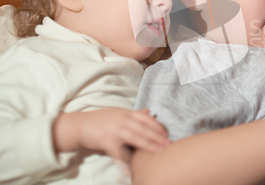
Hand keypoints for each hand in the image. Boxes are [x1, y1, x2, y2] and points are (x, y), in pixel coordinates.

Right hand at [53, 108, 169, 161]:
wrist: (79, 125)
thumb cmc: (100, 120)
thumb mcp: (118, 113)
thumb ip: (134, 114)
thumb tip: (150, 111)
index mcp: (126, 113)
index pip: (146, 118)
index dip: (157, 126)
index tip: (166, 133)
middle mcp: (122, 120)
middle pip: (143, 129)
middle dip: (157, 137)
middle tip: (168, 144)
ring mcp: (114, 130)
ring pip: (135, 138)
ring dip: (148, 146)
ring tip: (158, 152)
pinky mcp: (106, 141)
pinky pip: (118, 153)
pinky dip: (125, 161)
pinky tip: (131, 169)